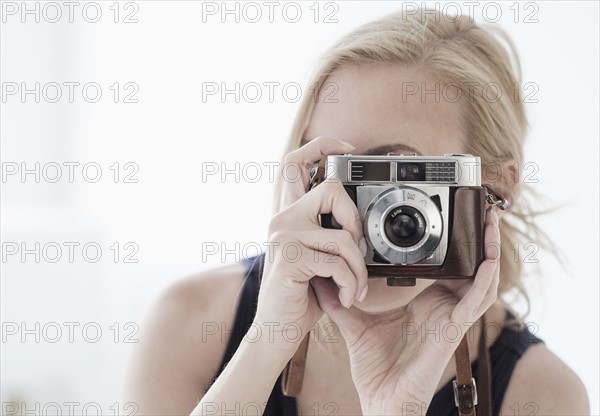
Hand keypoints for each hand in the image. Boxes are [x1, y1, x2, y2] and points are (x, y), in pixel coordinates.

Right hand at [252, 136, 368, 353]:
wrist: (277, 331)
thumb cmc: (301, 295)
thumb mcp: (318, 258)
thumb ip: (329, 235)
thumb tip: (359, 227)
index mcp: (288, 214)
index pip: (295, 162)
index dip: (322, 145)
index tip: (347, 148)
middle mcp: (281, 218)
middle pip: (331, 189)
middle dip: (356, 220)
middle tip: (357, 249)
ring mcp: (283, 234)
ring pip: (343, 236)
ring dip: (359, 268)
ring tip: (354, 287)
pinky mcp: (289, 256)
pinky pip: (339, 262)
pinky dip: (350, 284)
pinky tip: (344, 297)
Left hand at [311, 208, 500, 414]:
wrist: (383, 401)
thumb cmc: (375, 369)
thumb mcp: (353, 322)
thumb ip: (338, 298)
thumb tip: (319, 275)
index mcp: (424, 303)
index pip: (444, 268)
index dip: (450, 246)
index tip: (442, 220)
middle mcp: (443, 307)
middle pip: (469, 267)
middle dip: (477, 239)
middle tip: (478, 209)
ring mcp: (452, 318)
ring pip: (481, 278)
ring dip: (488, 250)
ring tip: (490, 222)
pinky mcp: (455, 330)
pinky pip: (478, 301)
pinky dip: (486, 279)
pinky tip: (487, 260)